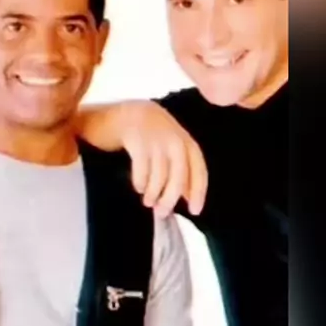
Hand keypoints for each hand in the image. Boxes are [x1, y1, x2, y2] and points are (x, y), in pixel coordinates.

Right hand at [121, 102, 207, 217]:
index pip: (199, 169)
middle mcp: (174, 140)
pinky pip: (142, 169)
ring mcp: (156, 139)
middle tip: (162, 212)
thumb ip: (181, 168)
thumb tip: (188, 197)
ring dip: (154, 193)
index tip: (195, 211)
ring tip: (148, 201)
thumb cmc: (151, 136)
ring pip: (160, 175)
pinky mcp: (137, 139)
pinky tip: (138, 187)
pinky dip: (141, 182)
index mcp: (187, 142)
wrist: (127, 113)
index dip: (198, 192)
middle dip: (170, 198)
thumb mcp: (171, 148)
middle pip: (178, 176)